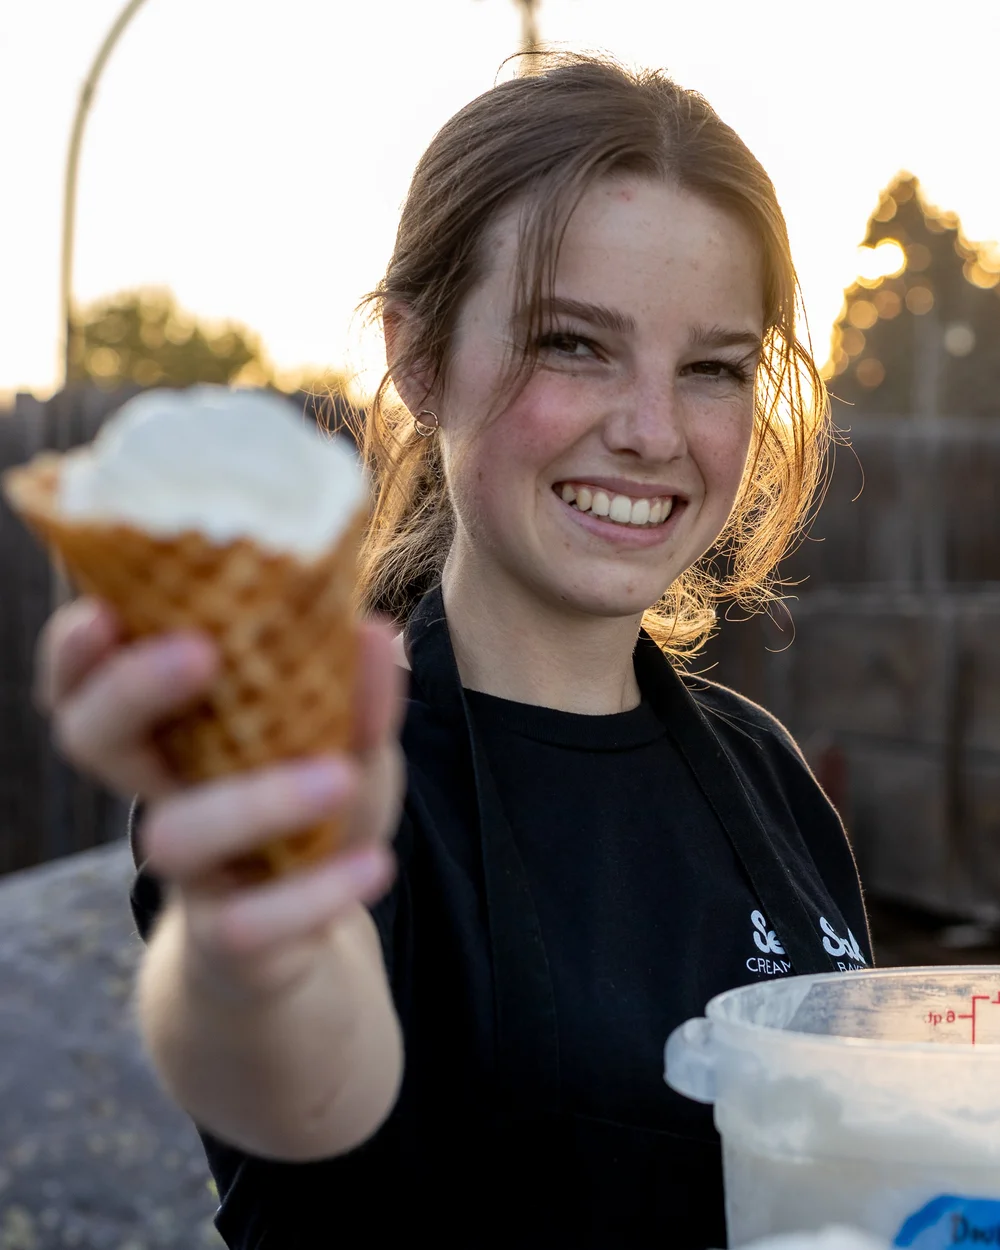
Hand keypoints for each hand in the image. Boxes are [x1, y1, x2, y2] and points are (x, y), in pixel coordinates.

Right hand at [36, 597, 405, 998]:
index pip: (91, 681)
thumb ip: (361, 698)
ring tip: (338, 778)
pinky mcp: (229, 939)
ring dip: (253, 802)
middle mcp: (165, 796)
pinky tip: (375, 866)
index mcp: (179, 734)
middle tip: (199, 654)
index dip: (78, 649)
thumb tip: (375, 630)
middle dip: (131, 691)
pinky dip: (317, 894)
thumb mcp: (350, 750)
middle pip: (92, 739)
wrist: (305, 944)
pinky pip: (249, 923)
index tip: (105, 609)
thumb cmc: (313, 820)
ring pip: (172, 838)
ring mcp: (193, 871)